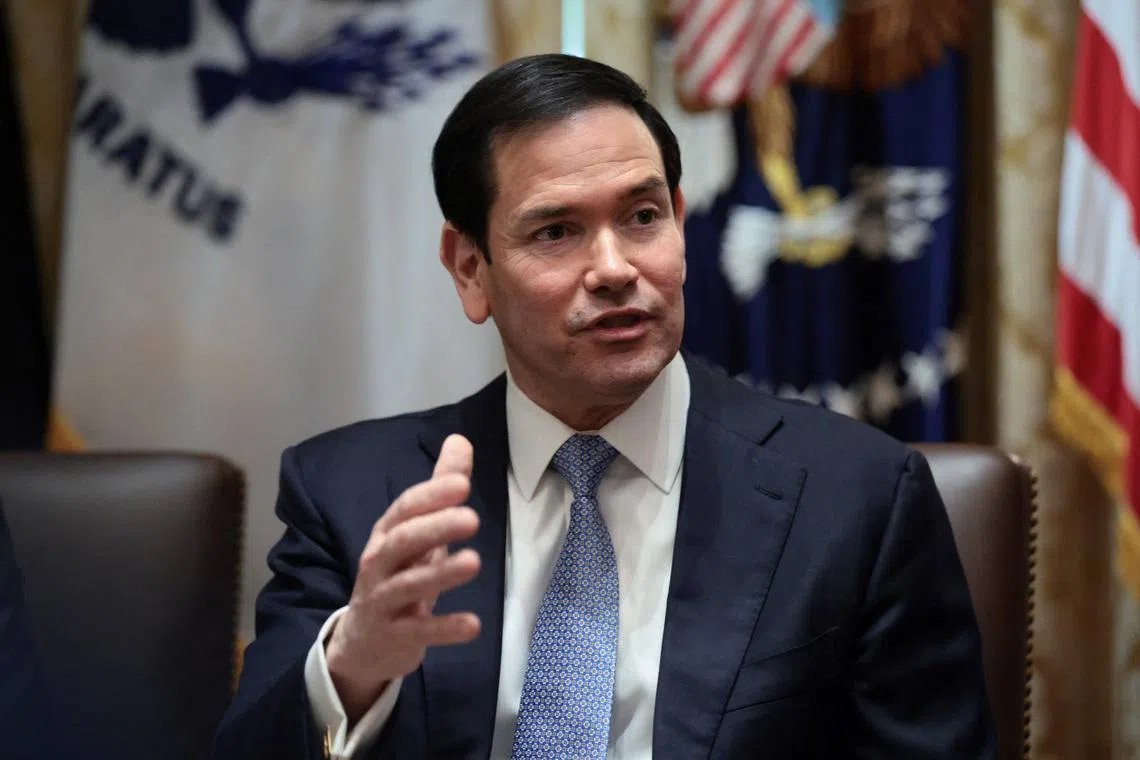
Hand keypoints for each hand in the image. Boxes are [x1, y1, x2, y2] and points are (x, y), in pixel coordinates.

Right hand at [325, 434, 481, 721]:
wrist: (363, 641)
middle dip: (435, 528)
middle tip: (472, 517)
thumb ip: (440, 488)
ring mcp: (383, 600)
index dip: (431, 496)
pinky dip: (444, 628)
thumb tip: (460, 439)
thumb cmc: (398, 574)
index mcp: (387, 533)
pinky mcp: (394, 635)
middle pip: (403, 541)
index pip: (405, 509)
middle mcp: (379, 563)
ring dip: (441, 574)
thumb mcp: (418, 531)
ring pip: (408, 585)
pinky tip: (473, 625)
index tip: (462, 484)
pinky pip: (419, 631)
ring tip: (474, 562)